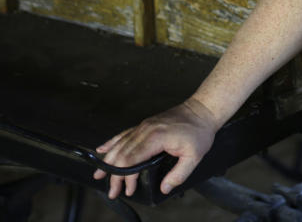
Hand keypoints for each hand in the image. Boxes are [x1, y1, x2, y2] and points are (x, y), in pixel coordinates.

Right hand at [93, 98, 218, 198]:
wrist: (202, 110)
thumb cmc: (199, 131)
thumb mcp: (194, 156)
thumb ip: (179, 175)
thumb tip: (165, 188)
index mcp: (156, 138)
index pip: (131, 160)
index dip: (126, 177)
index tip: (129, 189)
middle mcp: (146, 130)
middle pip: (122, 154)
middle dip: (114, 175)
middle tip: (112, 190)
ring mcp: (144, 126)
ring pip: (120, 144)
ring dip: (108, 161)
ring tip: (99, 175)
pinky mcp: (145, 125)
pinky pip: (124, 134)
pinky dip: (112, 142)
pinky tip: (102, 149)